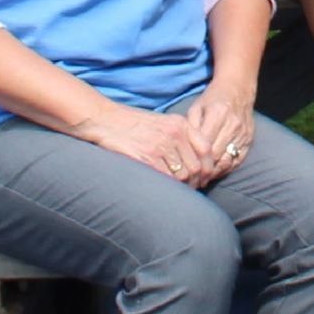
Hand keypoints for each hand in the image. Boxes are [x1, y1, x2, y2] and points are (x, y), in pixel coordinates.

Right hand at [79, 101, 209, 183]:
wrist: (105, 119)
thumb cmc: (134, 124)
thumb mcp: (163, 123)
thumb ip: (180, 138)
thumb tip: (195, 164)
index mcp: (180, 124)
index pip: (206, 149)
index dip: (208, 168)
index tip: (204, 178)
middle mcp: (173, 134)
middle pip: (196, 166)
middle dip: (195, 182)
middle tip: (190, 191)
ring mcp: (160, 146)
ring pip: (182, 176)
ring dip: (182, 188)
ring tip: (178, 194)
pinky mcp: (145, 157)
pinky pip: (164, 178)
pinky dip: (167, 188)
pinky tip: (164, 191)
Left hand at [183, 84, 256, 182]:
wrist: (238, 89)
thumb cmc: (213, 98)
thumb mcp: (197, 107)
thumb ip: (190, 127)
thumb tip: (184, 150)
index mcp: (218, 115)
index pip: (204, 146)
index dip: (193, 161)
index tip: (184, 171)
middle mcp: (232, 125)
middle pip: (215, 156)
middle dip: (202, 171)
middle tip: (190, 181)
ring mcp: (243, 133)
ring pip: (227, 161)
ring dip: (213, 173)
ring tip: (201, 180)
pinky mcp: (249, 139)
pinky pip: (237, 160)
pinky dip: (225, 169)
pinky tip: (215, 173)